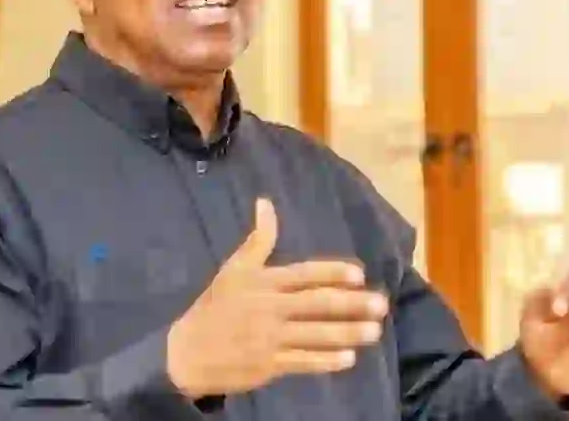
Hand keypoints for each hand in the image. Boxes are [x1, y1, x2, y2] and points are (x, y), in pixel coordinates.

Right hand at [167, 198, 389, 398]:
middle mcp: (270, 309)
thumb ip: (258, 239)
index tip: (358, 275)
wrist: (187, 353)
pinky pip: (303, 362)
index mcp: (263, 283)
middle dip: (351, 304)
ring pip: (315, 335)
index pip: (303, 275)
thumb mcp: (233, 269)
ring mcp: (270, 339)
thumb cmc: (215, 307)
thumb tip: (266, 202)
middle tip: (381, 304)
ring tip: (374, 331)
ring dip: (347, 333)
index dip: (331, 273)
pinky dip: (326, 361)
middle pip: (316, 304)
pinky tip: (348, 359)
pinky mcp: (269, 366)